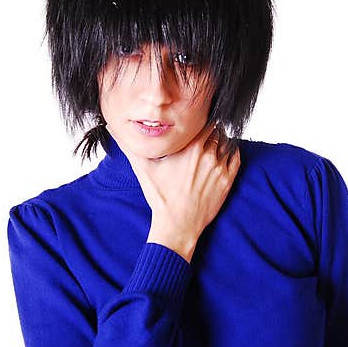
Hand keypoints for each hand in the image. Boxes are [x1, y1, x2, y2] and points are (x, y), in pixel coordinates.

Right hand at [120, 122, 240, 261]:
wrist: (177, 225)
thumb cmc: (161, 198)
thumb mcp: (143, 169)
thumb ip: (130, 147)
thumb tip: (112, 130)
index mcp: (189, 147)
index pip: (204, 121)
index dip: (200, 122)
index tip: (195, 125)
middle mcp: (207, 154)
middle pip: (217, 130)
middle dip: (211, 131)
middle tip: (203, 136)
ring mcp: (219, 167)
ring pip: (227, 142)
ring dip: (221, 142)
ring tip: (212, 147)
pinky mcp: (227, 180)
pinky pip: (235, 157)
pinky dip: (231, 153)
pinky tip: (222, 156)